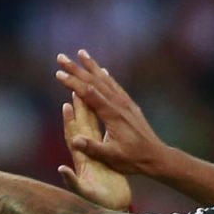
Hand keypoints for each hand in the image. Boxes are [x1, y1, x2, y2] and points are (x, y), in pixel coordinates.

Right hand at [55, 50, 169, 177]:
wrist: (156, 157)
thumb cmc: (132, 160)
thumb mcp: (111, 157)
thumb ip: (92, 148)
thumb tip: (74, 140)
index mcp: (112, 115)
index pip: (88, 93)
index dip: (72, 82)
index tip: (58, 73)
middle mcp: (119, 104)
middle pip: (95, 81)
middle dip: (76, 68)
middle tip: (61, 57)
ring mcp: (126, 103)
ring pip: (106, 79)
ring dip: (91, 66)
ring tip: (81, 54)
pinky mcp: (130, 106)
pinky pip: (115, 86)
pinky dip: (105, 76)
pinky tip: (102, 71)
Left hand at [57, 91, 131, 211]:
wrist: (112, 210)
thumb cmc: (99, 204)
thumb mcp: (84, 193)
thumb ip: (71, 181)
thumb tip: (60, 169)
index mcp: (82, 161)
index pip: (73, 137)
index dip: (69, 122)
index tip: (66, 105)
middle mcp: (86, 156)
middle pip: (81, 127)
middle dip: (78, 109)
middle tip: (75, 90)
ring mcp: (95, 156)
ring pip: (91, 129)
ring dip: (89, 112)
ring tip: (86, 95)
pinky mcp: (105, 157)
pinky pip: (102, 135)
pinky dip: (101, 123)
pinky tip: (103, 111)